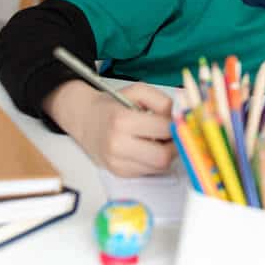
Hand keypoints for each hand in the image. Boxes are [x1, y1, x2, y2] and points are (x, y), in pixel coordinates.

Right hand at [45, 80, 176, 176]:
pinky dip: (154, 161)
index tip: (181, 122)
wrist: (84, 119)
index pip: (165, 131)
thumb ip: (163, 101)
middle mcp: (117, 145)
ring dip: (166, 154)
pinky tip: (148, 148)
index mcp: (122, 121)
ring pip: (159, 167)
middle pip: (163, 156)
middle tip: (174, 135)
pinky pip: (149, 172)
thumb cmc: (112, 105)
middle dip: (175, 145)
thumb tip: (181, 118)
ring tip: (159, 139)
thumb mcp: (138, 92)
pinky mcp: (119, 173)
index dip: (178, 126)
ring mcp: (117, 163)